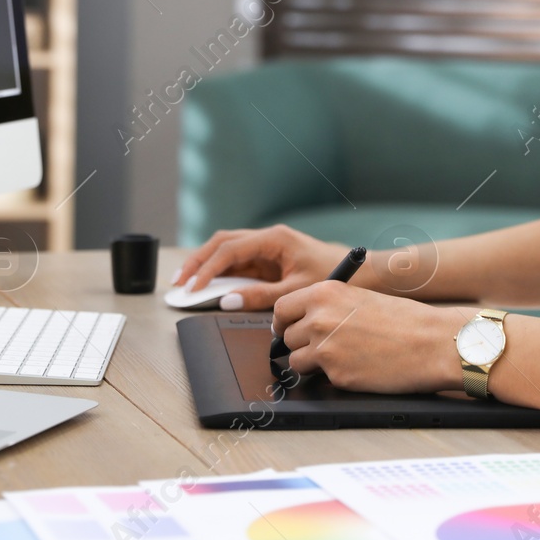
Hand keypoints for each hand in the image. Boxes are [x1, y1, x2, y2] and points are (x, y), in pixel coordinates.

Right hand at [173, 225, 347, 309]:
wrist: (360, 272)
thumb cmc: (333, 276)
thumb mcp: (295, 291)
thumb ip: (260, 296)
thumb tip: (227, 300)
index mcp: (274, 239)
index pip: (231, 249)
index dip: (208, 268)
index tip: (194, 286)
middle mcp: (267, 239)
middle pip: (221, 243)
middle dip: (197, 261)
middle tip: (179, 282)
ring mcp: (265, 248)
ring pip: (225, 250)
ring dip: (205, 264)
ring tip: (184, 283)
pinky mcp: (267, 259)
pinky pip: (237, 263)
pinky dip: (219, 273)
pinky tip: (206, 285)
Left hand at [271, 283, 465, 393]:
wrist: (431, 343)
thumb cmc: (404, 320)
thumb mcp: (359, 299)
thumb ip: (327, 307)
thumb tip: (302, 321)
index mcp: (324, 293)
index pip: (281, 308)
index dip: (283, 322)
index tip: (286, 329)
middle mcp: (318, 318)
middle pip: (286, 336)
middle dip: (299, 343)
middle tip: (319, 346)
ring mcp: (324, 348)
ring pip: (296, 360)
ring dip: (311, 362)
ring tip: (341, 357)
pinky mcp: (335, 374)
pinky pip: (319, 377)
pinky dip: (331, 375)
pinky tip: (355, 366)